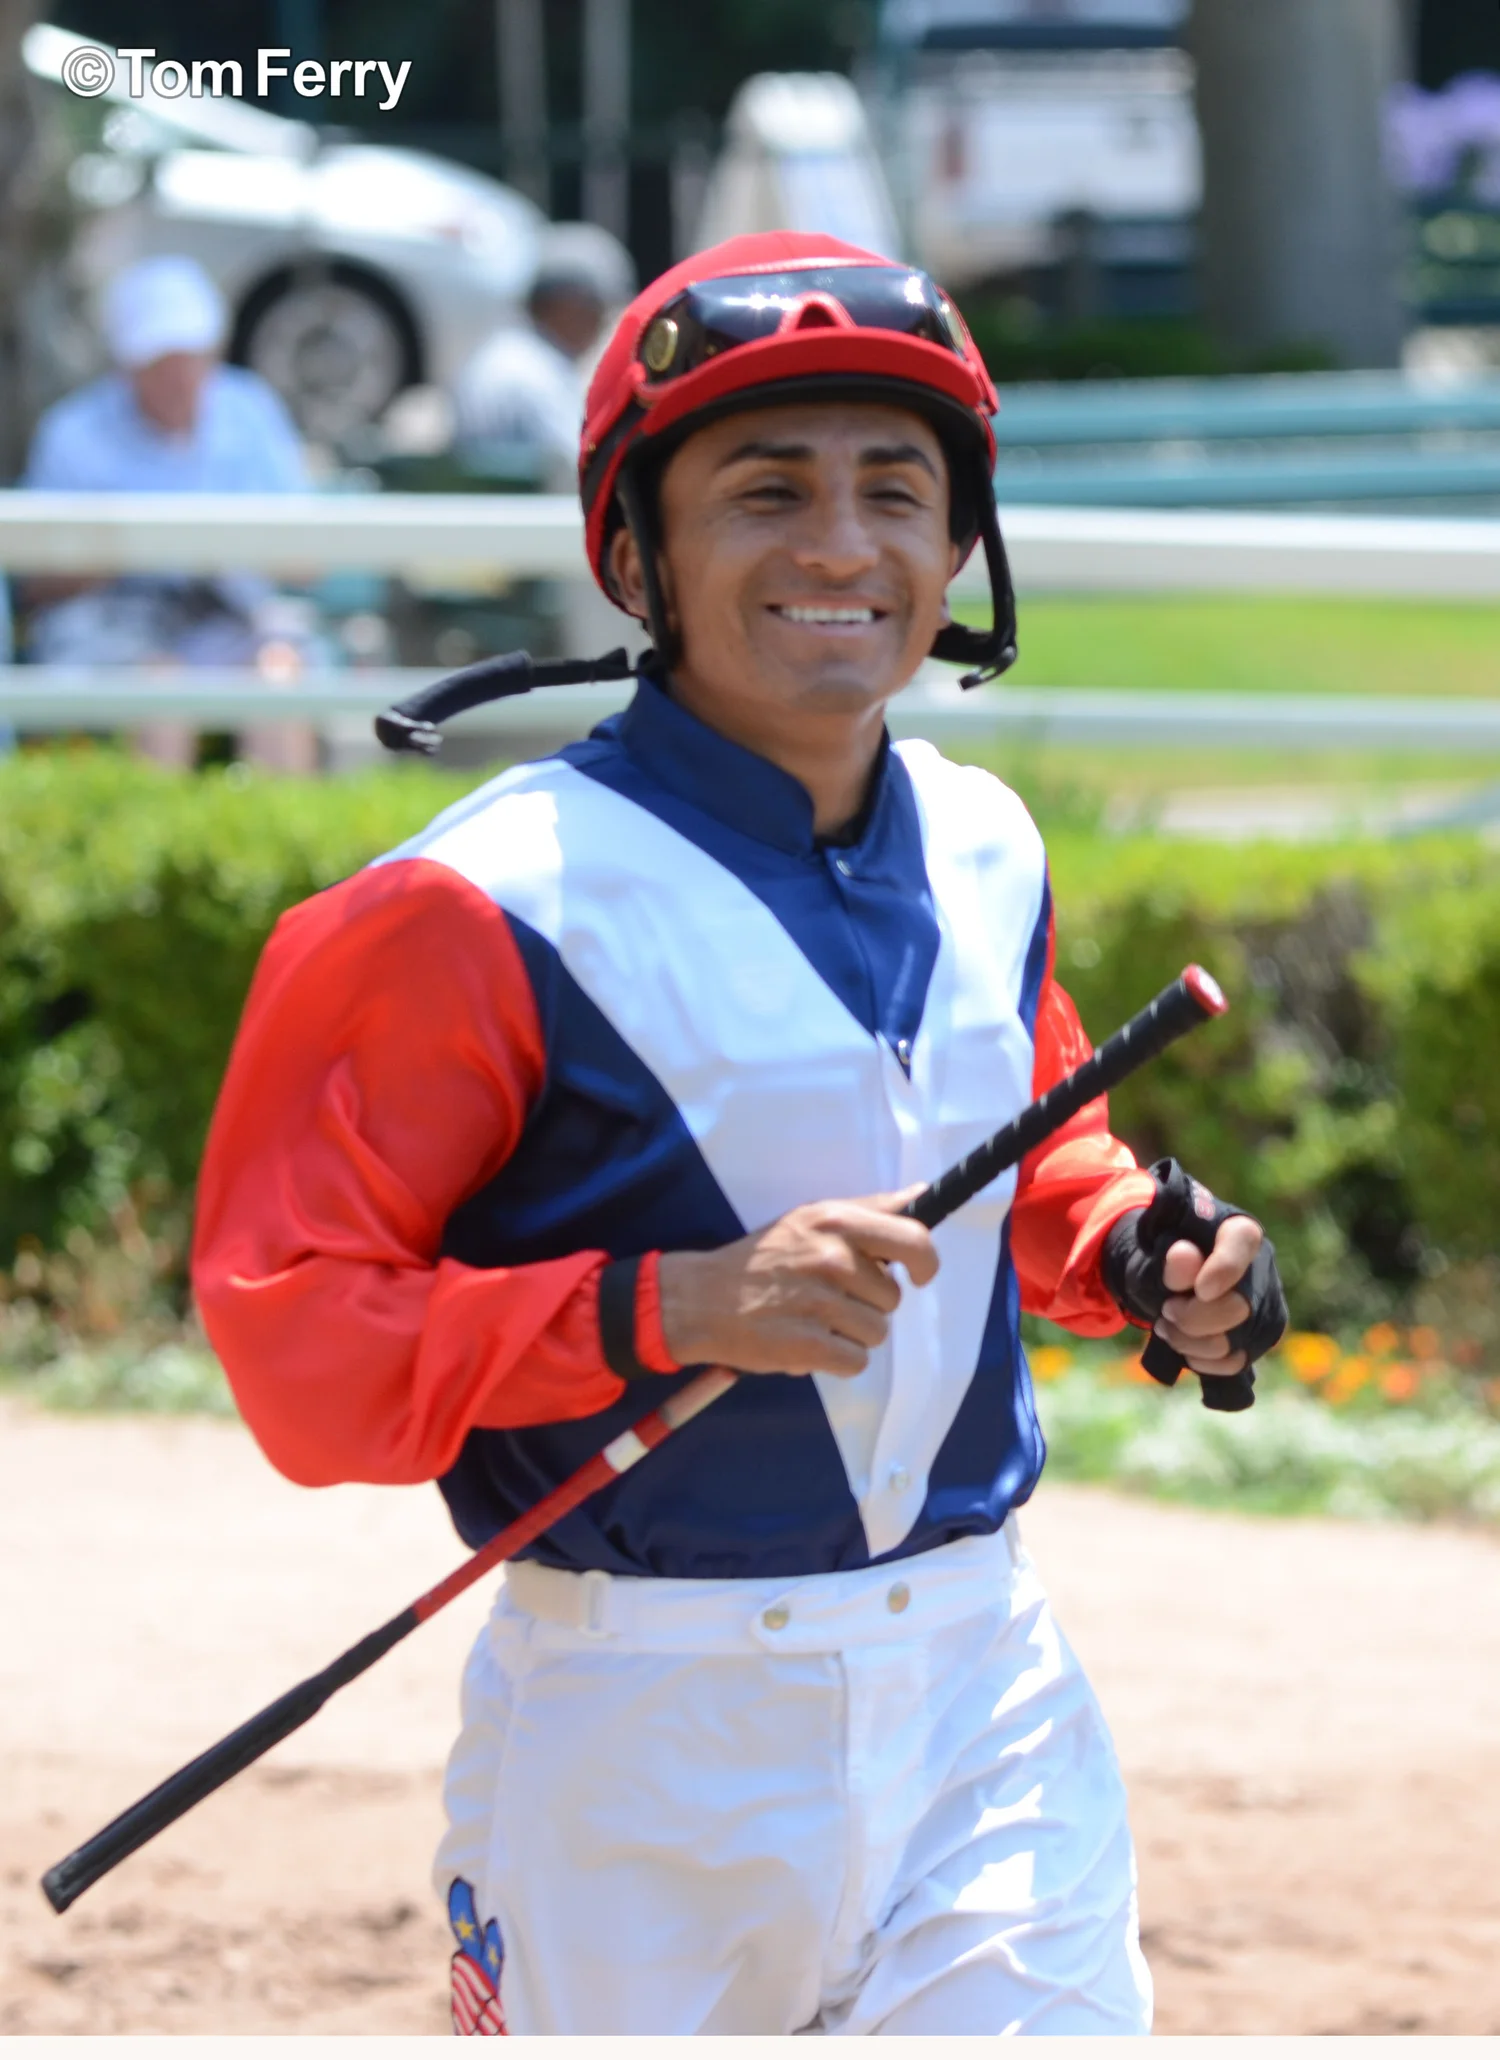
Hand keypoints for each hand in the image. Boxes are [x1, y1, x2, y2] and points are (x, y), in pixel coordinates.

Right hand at [657, 1190, 938, 1377]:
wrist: (701, 1299)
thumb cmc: (762, 1258)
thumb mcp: (810, 1217)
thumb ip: (869, 1206)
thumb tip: (920, 1191)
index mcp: (837, 1221)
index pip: (914, 1239)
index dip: (925, 1263)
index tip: (917, 1276)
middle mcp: (832, 1258)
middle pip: (892, 1298)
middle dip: (868, 1304)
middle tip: (829, 1298)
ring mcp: (821, 1303)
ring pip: (876, 1332)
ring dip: (850, 1334)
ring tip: (814, 1319)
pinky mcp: (809, 1346)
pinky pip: (856, 1362)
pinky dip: (836, 1360)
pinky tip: (808, 1342)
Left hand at [1152, 1215, 1263, 1376]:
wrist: (1169, 1275)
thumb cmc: (1165, 1253)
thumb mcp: (1156, 1250)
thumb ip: (1169, 1255)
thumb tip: (1182, 1255)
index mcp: (1236, 1230)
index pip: (1243, 1240)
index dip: (1224, 1268)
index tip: (1201, 1290)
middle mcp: (1260, 1266)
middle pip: (1240, 1307)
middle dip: (1193, 1318)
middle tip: (1166, 1311)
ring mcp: (1266, 1304)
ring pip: (1236, 1342)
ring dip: (1190, 1342)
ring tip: (1167, 1328)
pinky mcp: (1260, 1336)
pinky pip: (1235, 1361)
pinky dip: (1202, 1360)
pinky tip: (1185, 1348)